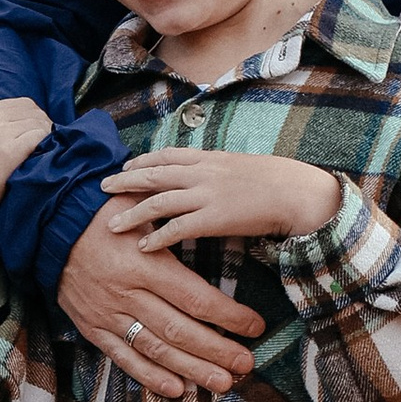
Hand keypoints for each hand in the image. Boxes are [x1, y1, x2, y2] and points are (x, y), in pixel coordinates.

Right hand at [0, 87, 54, 245]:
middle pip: (32, 110)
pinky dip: (46, 145)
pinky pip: (39, 138)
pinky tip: (42, 159)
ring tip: (44, 153)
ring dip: (47, 136)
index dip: (32, 119)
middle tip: (44, 145)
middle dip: (42, 125)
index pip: (21, 103)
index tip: (34, 136)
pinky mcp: (9, 153)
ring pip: (39, 123)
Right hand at [55, 204, 265, 397]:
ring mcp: (108, 314)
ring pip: (156, 349)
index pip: (195, 298)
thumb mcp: (141, 209)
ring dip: (191, 369)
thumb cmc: (102, 213)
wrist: (47, 225)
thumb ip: (174, 224)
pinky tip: (176, 389)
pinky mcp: (93, 327)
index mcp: (144, 264)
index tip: (255, 326)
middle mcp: (127, 294)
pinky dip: (150, 376)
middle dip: (218, 350)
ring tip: (222, 382)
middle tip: (246, 365)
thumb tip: (215, 224)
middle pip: (181, 330)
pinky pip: (123, 357)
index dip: (229, 316)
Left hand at [98, 146, 340, 248]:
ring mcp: (208, 194)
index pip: (168, 154)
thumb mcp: (241, 166)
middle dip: (126, 181)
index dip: (143, 160)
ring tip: (111, 225)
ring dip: (132, 213)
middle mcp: (204, 172)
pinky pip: (178, 228)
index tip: (126, 166)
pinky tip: (142, 247)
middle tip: (103, 188)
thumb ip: (218, 170)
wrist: (298, 192)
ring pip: (159, 201)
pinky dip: (157, 237)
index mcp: (210, 157)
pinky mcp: (215, 218)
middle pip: (154, 174)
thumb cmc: (276, 181)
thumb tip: (206, 177)